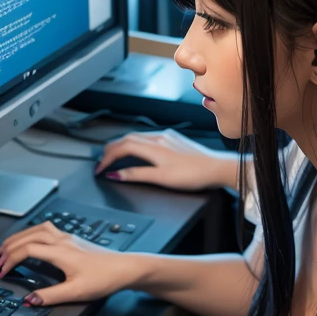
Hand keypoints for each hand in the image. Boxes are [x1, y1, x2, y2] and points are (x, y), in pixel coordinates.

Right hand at [0, 221, 140, 303]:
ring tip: (8, 247)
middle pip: (28, 236)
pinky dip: (32, 233)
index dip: (10, 261)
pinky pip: (46, 229)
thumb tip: (30, 300)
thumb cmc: (105, 278)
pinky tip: (31, 239)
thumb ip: (51, 296)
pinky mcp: (73, 240)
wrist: (126, 268)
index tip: (1, 272)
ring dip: (20, 236)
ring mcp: (68, 238)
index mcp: (61, 252)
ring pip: (37, 229)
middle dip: (9, 246)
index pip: (27, 250)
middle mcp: (62, 241)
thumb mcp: (77, 292)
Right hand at [95, 130, 237, 189]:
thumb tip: (116, 174)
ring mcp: (166, 137)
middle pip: (126, 139)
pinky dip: (135, 144)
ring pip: (136, 137)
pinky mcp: (173, 139)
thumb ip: (137, 175)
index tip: (100, 168)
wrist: (217, 168)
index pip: (121, 147)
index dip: (107, 158)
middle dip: (110, 150)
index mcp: (154, 147)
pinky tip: (136, 151)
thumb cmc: (194, 175)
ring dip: (121, 145)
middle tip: (101, 162)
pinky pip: (147, 138)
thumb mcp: (161, 178)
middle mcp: (158, 138)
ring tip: (114, 156)